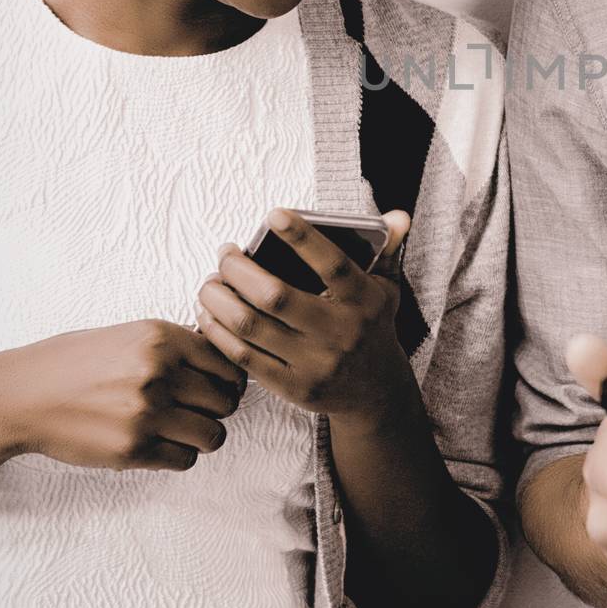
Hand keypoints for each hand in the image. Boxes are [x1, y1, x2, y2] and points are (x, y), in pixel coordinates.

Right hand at [0, 319, 246, 470]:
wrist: (25, 394)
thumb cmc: (79, 361)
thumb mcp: (132, 334)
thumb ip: (178, 345)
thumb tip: (227, 357)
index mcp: (163, 338)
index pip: (230, 364)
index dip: (227, 378)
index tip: (214, 386)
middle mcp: (159, 372)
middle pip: (227, 401)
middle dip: (217, 408)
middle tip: (196, 410)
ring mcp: (146, 413)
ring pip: (214, 434)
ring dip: (202, 435)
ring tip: (180, 429)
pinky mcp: (132, 449)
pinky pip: (186, 459)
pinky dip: (179, 455)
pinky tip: (160, 444)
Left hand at [195, 209, 413, 421]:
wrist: (376, 392)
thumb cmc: (371, 327)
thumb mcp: (386, 288)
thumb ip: (387, 249)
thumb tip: (398, 215)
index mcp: (364, 300)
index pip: (332, 264)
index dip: (302, 238)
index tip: (274, 214)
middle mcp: (341, 333)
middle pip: (275, 296)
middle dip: (238, 270)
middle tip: (225, 253)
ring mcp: (315, 364)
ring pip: (250, 326)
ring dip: (219, 300)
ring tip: (210, 282)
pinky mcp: (292, 387)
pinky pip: (242, 357)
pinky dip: (217, 332)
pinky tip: (208, 313)